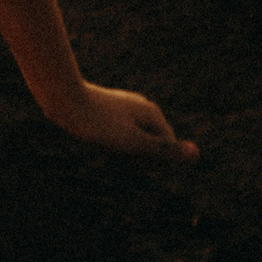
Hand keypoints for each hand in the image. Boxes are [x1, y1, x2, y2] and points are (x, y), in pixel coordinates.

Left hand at [46, 81, 197, 161]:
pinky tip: (96, 135)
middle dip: (135, 156)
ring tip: (103, 140)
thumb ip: (164, 151)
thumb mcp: (133, 142)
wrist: (64, 99)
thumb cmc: (98, 123)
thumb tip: (197, 154)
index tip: (125, 154)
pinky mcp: (111, 111)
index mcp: (152, 113)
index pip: (166, 151)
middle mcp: (143, 108)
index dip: (148, 162)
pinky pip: (120, 135)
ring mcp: (127, 108)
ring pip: (134, 142)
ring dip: (121, 150)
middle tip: (112, 147)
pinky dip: (110, 141)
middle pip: (151, 146)